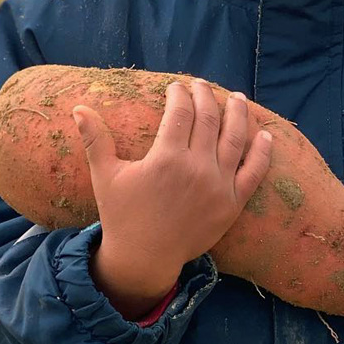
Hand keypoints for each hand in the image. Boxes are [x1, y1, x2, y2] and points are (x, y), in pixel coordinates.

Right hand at [75, 80, 272, 319]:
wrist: (145, 258)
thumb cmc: (122, 214)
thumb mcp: (105, 175)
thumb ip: (95, 139)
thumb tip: (78, 107)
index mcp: (166, 158)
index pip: (180, 112)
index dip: (179, 94)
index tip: (176, 86)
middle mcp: (196, 168)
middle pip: (209, 119)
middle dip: (205, 96)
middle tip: (200, 84)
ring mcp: (218, 186)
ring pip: (235, 139)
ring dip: (238, 113)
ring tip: (236, 97)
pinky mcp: (232, 204)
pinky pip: (254, 172)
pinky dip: (262, 152)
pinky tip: (265, 134)